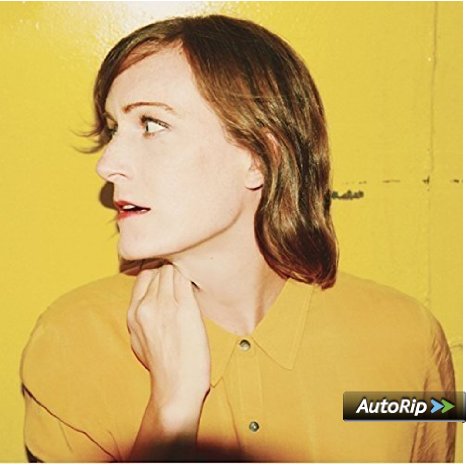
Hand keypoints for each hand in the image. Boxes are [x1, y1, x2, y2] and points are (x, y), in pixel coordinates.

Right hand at [127, 264, 210, 409]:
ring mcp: (165, 306)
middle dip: (171, 268)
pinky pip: (186, 279)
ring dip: (182, 271)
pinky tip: (201, 278)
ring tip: (194, 275)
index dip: (158, 271)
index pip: (144, 275)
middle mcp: (146, 306)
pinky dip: (192, 276)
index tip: (170, 274)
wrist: (176, 387)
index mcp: (133, 313)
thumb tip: (149, 300)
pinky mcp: (185, 309)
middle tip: (186, 273)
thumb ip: (141, 316)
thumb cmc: (162, 366)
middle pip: (158, 270)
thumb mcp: (138, 339)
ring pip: (172, 270)